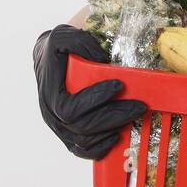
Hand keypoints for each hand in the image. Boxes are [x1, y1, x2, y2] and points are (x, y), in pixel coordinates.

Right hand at [34, 24, 145, 160]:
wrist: (48, 60)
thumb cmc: (58, 50)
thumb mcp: (64, 36)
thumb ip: (80, 43)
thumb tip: (101, 61)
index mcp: (49, 94)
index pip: (69, 108)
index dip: (94, 100)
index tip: (118, 85)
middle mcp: (51, 115)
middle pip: (82, 127)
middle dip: (114, 117)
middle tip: (139, 106)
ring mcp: (59, 128)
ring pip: (84, 142)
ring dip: (111, 132)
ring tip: (131, 117)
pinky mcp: (68, 135)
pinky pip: (82, 150)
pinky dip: (100, 148)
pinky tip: (116, 137)